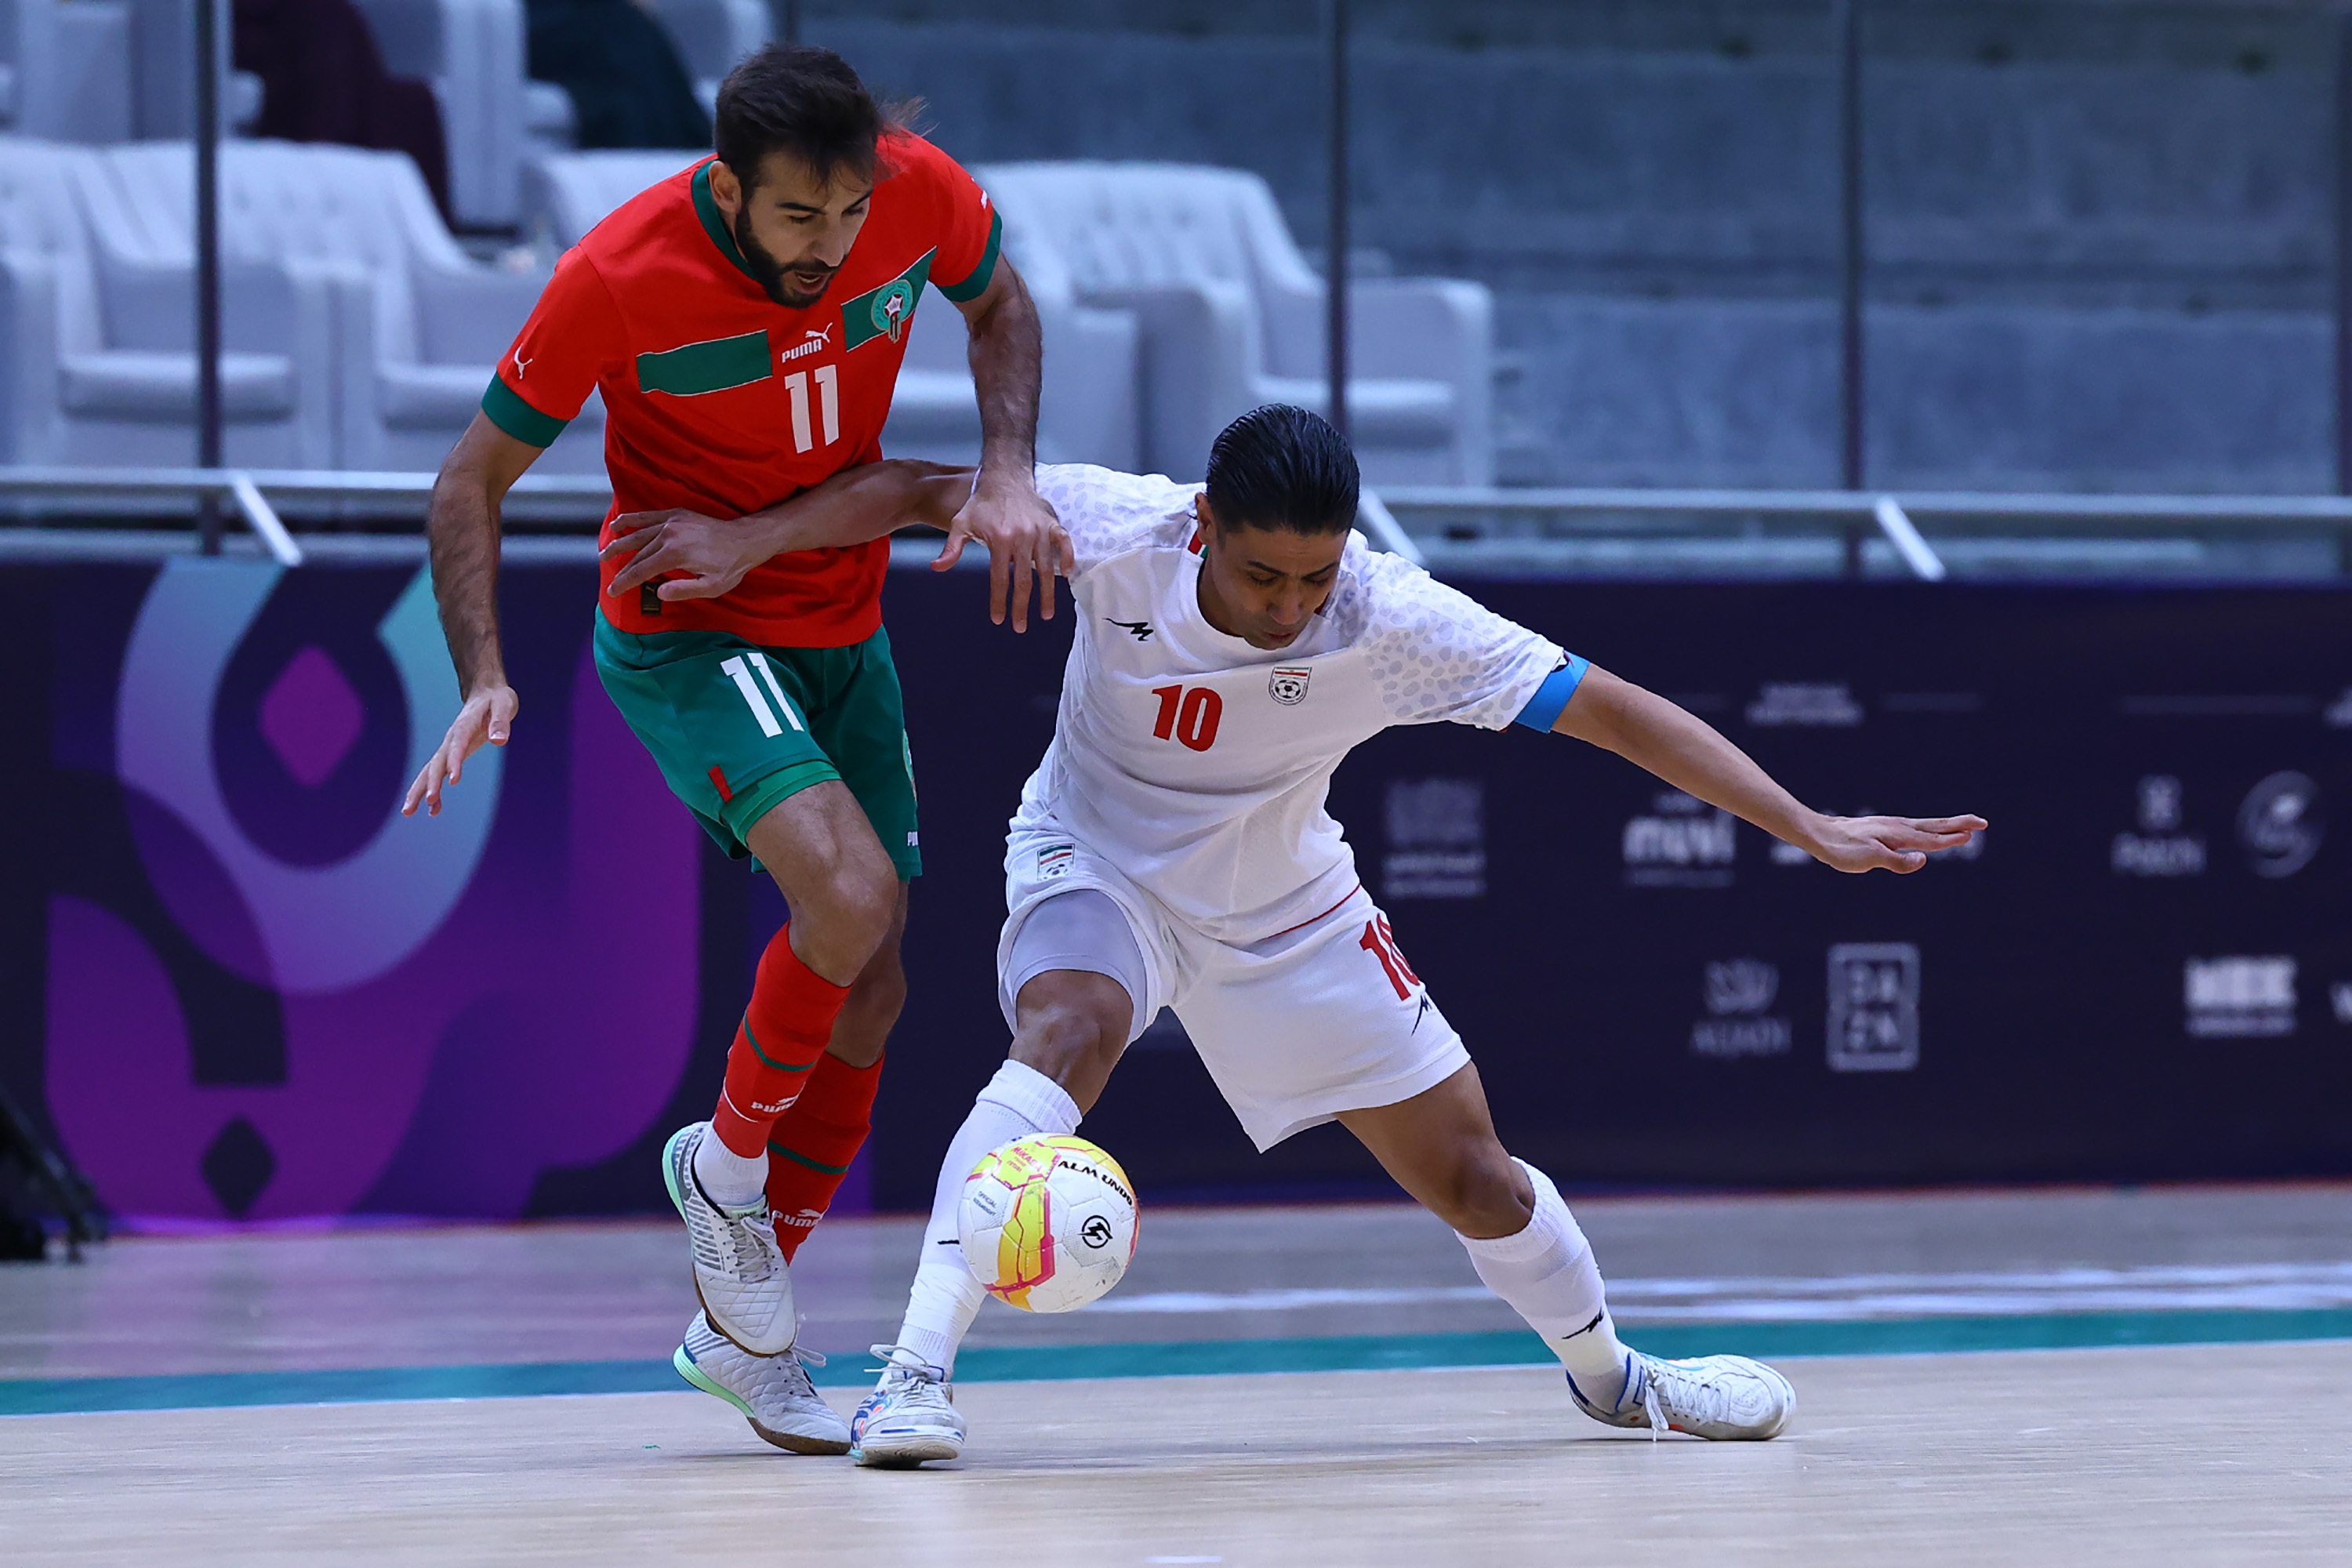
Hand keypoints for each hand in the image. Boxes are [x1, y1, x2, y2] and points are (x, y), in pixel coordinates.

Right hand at [402, 684, 517, 818]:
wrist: (486, 692)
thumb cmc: (498, 698)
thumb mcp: (505, 705)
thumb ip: (501, 722)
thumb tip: (499, 741)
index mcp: (464, 726)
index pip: (457, 745)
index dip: (454, 762)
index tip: (452, 782)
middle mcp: (451, 738)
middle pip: (436, 762)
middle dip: (431, 783)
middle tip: (427, 802)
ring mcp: (449, 747)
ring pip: (430, 770)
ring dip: (420, 790)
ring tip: (408, 812)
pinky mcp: (452, 753)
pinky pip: (438, 773)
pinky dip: (434, 790)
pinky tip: (433, 810)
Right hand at [601, 509, 760, 603]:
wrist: (745, 539)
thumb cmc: (730, 566)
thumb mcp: (713, 587)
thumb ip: (685, 590)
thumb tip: (660, 593)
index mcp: (675, 553)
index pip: (642, 570)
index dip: (625, 582)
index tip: (614, 591)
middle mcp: (669, 534)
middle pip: (637, 553)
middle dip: (621, 567)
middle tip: (610, 579)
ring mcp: (672, 521)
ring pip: (637, 533)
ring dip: (619, 542)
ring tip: (605, 552)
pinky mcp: (676, 514)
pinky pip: (648, 516)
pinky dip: (631, 520)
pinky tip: (618, 524)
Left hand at [934, 473, 1071, 631]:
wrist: (1003, 478)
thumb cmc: (980, 504)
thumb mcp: (961, 523)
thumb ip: (951, 548)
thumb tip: (936, 568)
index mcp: (999, 540)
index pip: (1000, 579)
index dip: (999, 601)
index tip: (998, 619)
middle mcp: (1022, 537)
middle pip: (1024, 580)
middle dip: (1022, 607)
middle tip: (1020, 627)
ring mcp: (1039, 531)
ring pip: (1046, 568)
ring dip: (1047, 594)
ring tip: (1046, 614)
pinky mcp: (1052, 524)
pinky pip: (1064, 544)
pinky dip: (1066, 559)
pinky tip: (1066, 577)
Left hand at [1801, 813, 1985, 873]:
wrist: (1820, 834)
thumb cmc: (1842, 850)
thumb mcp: (1869, 859)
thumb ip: (1897, 861)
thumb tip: (1924, 860)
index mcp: (1898, 836)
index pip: (1931, 839)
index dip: (1951, 839)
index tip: (1971, 835)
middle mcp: (1898, 828)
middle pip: (1934, 826)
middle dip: (1959, 825)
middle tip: (1982, 823)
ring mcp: (1892, 827)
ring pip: (1926, 826)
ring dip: (1947, 826)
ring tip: (1964, 826)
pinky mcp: (1884, 829)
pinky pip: (1914, 828)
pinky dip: (1929, 829)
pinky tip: (1928, 831)